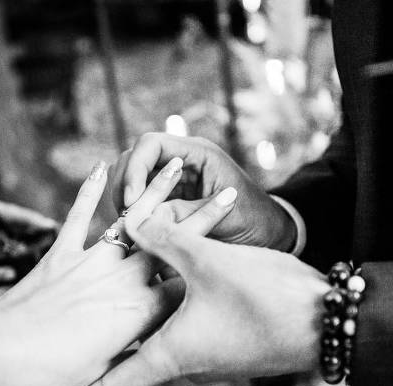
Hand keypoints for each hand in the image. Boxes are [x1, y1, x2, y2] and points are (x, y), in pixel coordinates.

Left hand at [0, 160, 238, 385]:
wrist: (2, 354)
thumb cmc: (55, 372)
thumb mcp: (107, 368)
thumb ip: (138, 346)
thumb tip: (154, 340)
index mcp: (141, 312)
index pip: (189, 285)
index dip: (216, 264)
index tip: (238, 248)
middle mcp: (124, 280)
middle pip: (172, 244)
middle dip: (202, 215)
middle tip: (226, 191)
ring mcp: (92, 262)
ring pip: (133, 221)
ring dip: (156, 190)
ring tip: (178, 165)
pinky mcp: (61, 254)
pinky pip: (79, 217)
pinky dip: (88, 191)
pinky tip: (101, 166)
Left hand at [41, 210, 329, 385]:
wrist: (326, 320)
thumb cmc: (268, 299)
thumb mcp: (208, 262)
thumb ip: (165, 238)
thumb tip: (130, 221)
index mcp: (172, 354)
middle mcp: (186, 361)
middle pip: (130, 365)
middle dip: (99, 360)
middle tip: (65, 355)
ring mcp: (208, 353)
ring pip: (156, 341)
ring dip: (130, 332)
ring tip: (101, 320)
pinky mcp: (226, 339)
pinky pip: (181, 328)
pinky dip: (159, 315)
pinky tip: (157, 293)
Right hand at [108, 133, 296, 249]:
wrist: (269, 234)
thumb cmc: (254, 222)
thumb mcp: (223, 219)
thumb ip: (186, 215)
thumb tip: (146, 217)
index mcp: (197, 154)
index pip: (150, 144)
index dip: (134, 170)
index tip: (132, 202)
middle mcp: (181, 160)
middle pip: (134, 158)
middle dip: (123, 185)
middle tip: (124, 218)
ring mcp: (172, 177)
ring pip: (131, 177)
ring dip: (124, 198)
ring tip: (128, 226)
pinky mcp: (168, 196)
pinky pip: (140, 196)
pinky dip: (132, 211)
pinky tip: (134, 230)